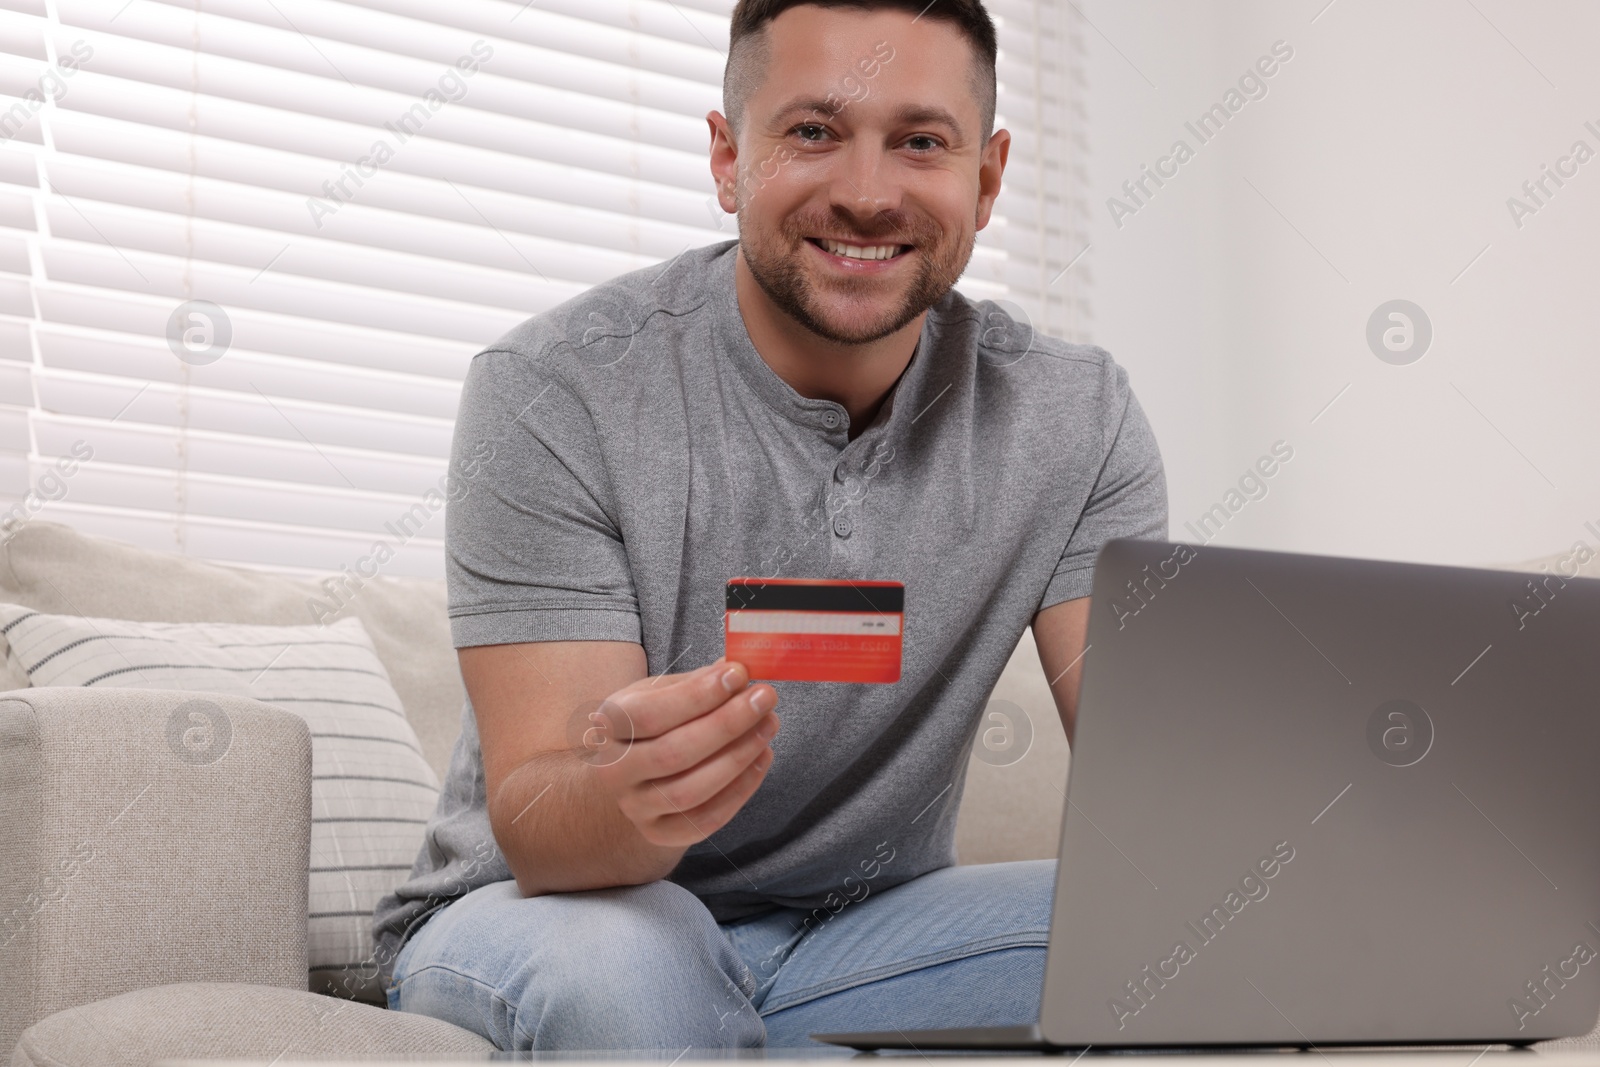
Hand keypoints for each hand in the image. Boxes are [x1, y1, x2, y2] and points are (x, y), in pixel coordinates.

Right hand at [585, 658, 779, 846]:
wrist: (631, 773)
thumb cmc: (652, 723)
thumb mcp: (661, 692)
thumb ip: (698, 681)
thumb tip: (739, 669)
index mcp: (609, 726)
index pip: (648, 714)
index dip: (696, 696)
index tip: (738, 674)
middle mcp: (614, 771)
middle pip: (673, 754)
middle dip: (727, 724)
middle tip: (764, 699)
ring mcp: (635, 808)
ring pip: (690, 792)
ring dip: (738, 757)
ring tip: (768, 725)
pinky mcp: (660, 833)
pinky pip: (706, 820)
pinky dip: (741, 789)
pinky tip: (762, 757)